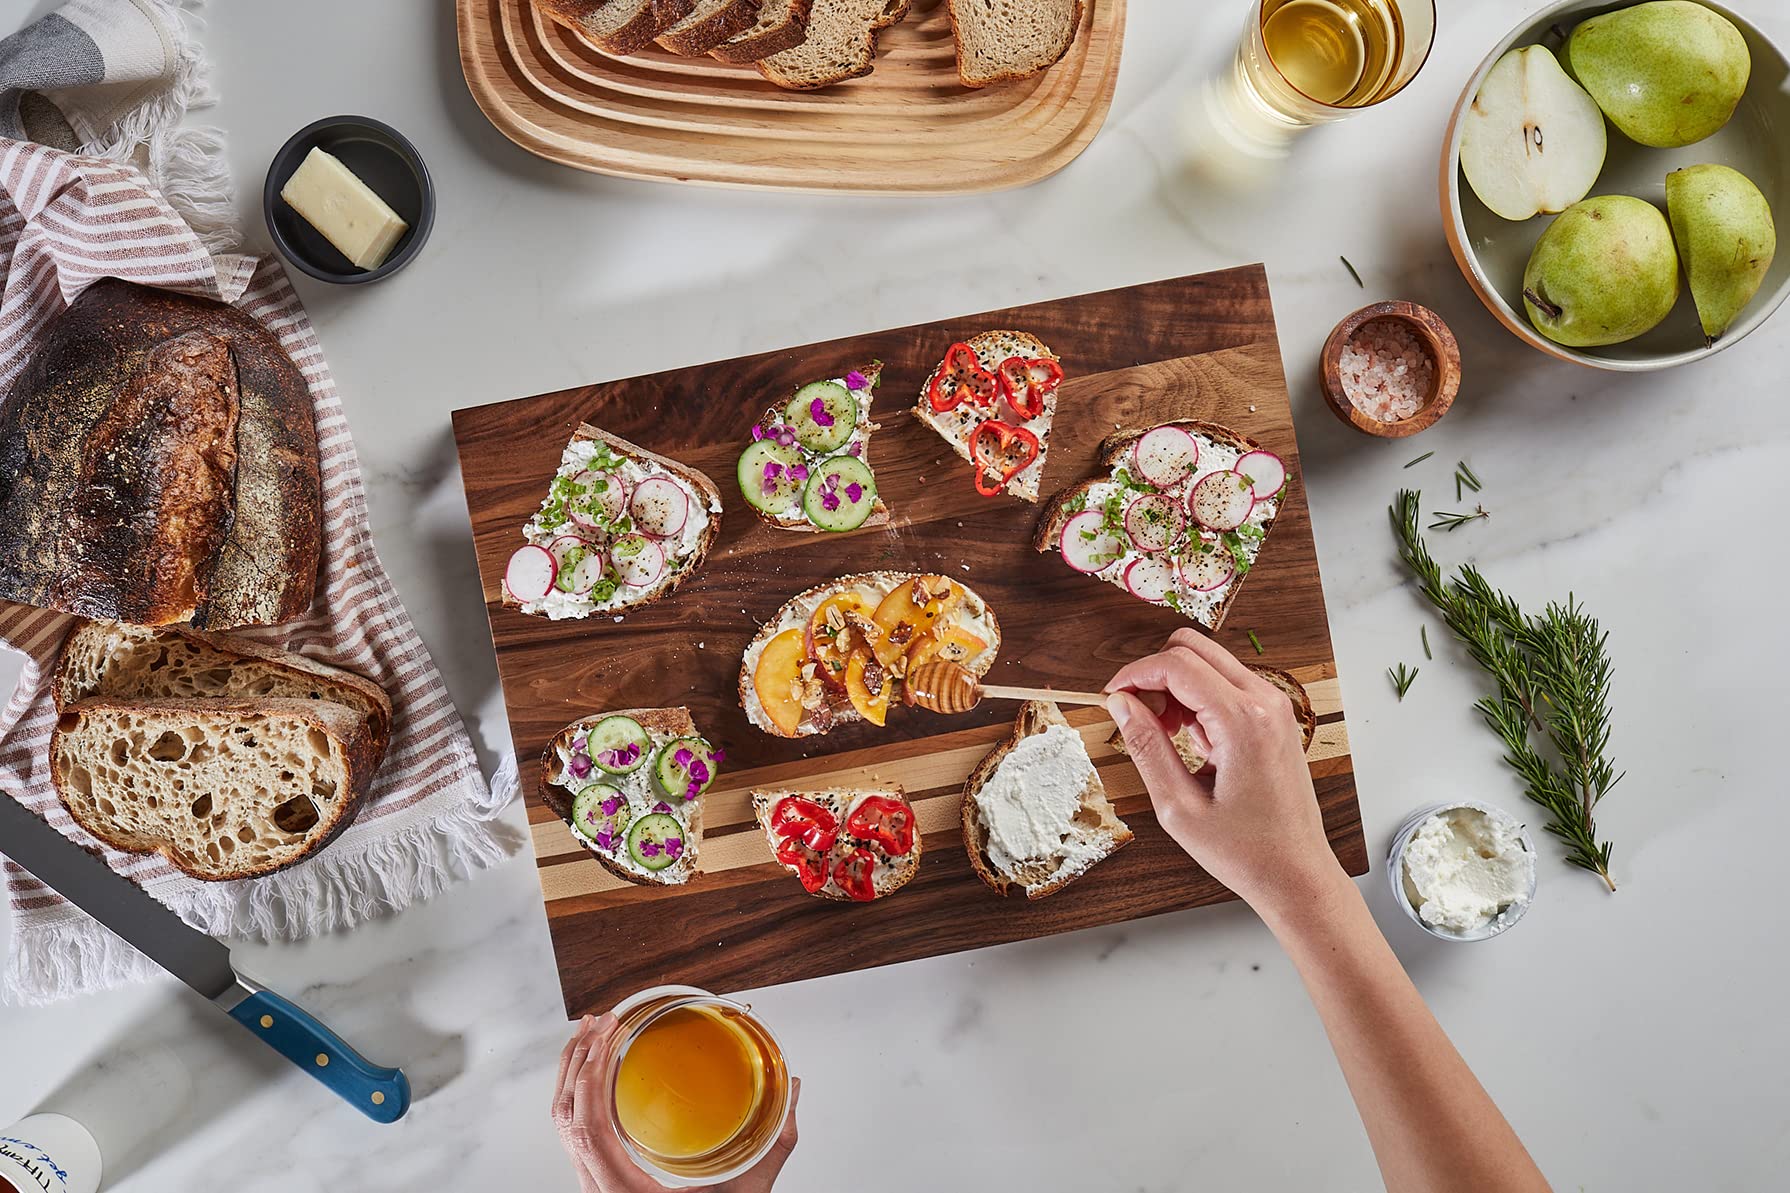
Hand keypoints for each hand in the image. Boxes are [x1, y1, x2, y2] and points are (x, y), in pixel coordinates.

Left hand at [551, 1014, 800, 1192]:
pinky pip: (576, 1131)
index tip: (606, 1039)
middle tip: (600, 1022)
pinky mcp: (600, 1178)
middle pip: (567, 1116)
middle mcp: (600, 1188)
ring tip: (589, 1032)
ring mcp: (595, 1183)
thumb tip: (791, 1093)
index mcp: (624, 1192)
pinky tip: (593, 1070)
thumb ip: (772, 1146)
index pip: (588, 1129)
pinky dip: (579, 1094)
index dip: (590, 1078)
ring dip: (573, 1073)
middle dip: (578, 1061)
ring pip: (564, 1122)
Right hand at [1104, 629, 1344, 917]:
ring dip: (1176, 687)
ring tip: (1166, 739)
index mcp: (1243, 722)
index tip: (1110, 698)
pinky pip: (1227, 685)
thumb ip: (1146, 747)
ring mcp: (1275, 706)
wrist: (1297, 874)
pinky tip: (1192, 744)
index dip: (1134, 674)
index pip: (1176, 665)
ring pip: (1209, 662)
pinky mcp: (1275, 717)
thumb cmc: (1244, 851)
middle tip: (1136, 716)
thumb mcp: (1179, 806)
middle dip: (1155, 674)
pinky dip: (1198, 700)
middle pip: (1193, 648)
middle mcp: (1265, 702)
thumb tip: (1120, 704)